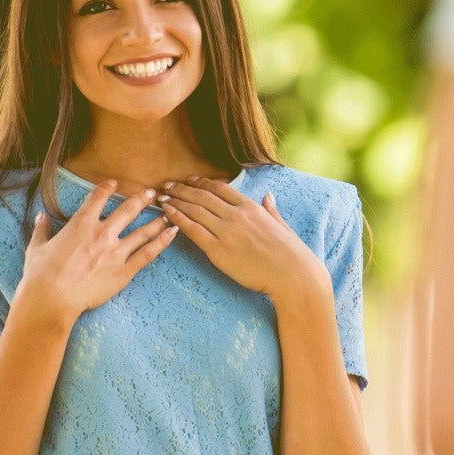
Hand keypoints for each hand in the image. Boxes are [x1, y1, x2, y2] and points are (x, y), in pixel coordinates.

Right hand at [14, 181, 174, 327]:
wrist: (52, 298)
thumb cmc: (41, 274)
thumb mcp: (37, 247)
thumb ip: (42, 229)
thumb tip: (42, 216)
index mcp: (81, 224)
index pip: (98, 198)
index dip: (107, 188)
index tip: (114, 183)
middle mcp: (102, 233)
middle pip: (128, 210)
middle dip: (141, 199)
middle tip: (151, 193)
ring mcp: (116, 252)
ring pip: (143, 231)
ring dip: (156, 220)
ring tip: (167, 213)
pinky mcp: (125, 271)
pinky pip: (148, 253)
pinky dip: (162, 242)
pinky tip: (172, 233)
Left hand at [159, 178, 327, 300]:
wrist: (292, 274)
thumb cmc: (290, 252)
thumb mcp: (281, 224)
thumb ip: (271, 209)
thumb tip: (268, 196)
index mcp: (251, 207)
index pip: (220, 188)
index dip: (201, 183)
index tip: (189, 180)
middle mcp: (236, 215)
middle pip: (202, 196)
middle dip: (182, 189)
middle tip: (167, 186)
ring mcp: (226, 231)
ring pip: (194, 210)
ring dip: (176, 201)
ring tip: (162, 198)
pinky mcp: (218, 250)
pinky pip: (193, 230)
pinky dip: (178, 219)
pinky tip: (167, 213)